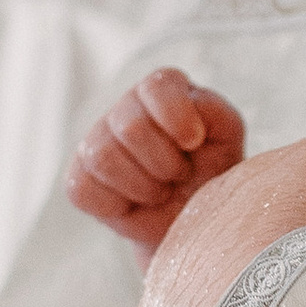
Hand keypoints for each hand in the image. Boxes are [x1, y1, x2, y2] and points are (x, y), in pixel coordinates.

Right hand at [66, 68, 246, 258]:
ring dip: (143, 187)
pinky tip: (134, 204)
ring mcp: (95, 142)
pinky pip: (83, 188)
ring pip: (103, 157)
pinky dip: (115, 206)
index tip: (193, 143)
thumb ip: (216, 113)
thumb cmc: (209, 173)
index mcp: (163, 90)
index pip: (157, 86)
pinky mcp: (79, 177)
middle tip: (179, 175)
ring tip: (160, 191)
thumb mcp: (226, 139)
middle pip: (131, 127)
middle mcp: (125, 109)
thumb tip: (192, 109)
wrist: (190, 220)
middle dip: (164, 164)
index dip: (175, 116)